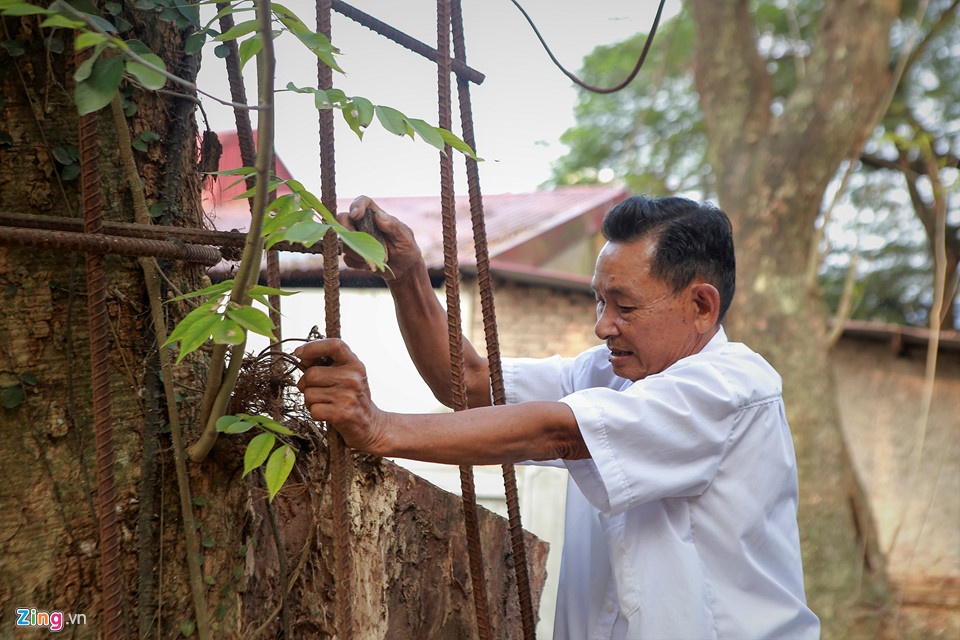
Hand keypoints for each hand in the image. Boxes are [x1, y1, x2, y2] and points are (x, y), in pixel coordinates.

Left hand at [295, 338, 386, 453]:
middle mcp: (353, 378)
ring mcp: (348, 396)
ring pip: (309, 394)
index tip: (299, 353)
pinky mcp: (342, 414)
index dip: (313, 347)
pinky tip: (328, 414)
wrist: (370, 425)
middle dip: (306, 384)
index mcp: (355, 364)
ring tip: (326, 403)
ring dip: (311, 401)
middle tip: (317, 390)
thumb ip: (328, 364)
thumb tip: (301, 355)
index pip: (334, 345)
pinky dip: (316, 413)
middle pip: (311, 374)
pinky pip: (313, 410)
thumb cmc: (351, 397)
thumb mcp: (347, 375)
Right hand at [339, 196, 423, 281]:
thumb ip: (393, 226)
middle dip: (347, 230)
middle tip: (360, 241)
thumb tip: (378, 215)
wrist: (405, 269)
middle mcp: (362, 225)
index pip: (361, 202)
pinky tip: (371, 264)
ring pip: (343, 241)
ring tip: (376, 257)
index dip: (356, 205)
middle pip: (343, 219)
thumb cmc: (407, 248)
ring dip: (358, 251)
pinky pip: (347, 258)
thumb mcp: (405, 237)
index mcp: (375, 215)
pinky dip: (358, 263)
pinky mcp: (354, 256)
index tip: (356, 215)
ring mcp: (356, 241)